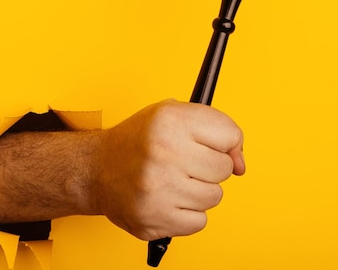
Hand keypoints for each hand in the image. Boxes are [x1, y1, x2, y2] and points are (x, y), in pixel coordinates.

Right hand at [93, 99, 244, 240]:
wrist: (96, 170)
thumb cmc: (139, 142)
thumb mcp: (173, 115)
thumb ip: (215, 128)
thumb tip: (240, 164)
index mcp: (169, 120)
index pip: (230, 134)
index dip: (224, 141)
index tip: (211, 145)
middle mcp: (163, 152)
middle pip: (224, 169)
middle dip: (209, 168)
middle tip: (185, 163)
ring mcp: (159, 189)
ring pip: (214, 197)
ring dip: (198, 191)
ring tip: (173, 181)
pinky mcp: (154, 219)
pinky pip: (199, 221)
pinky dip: (188, 213)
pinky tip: (169, 199)